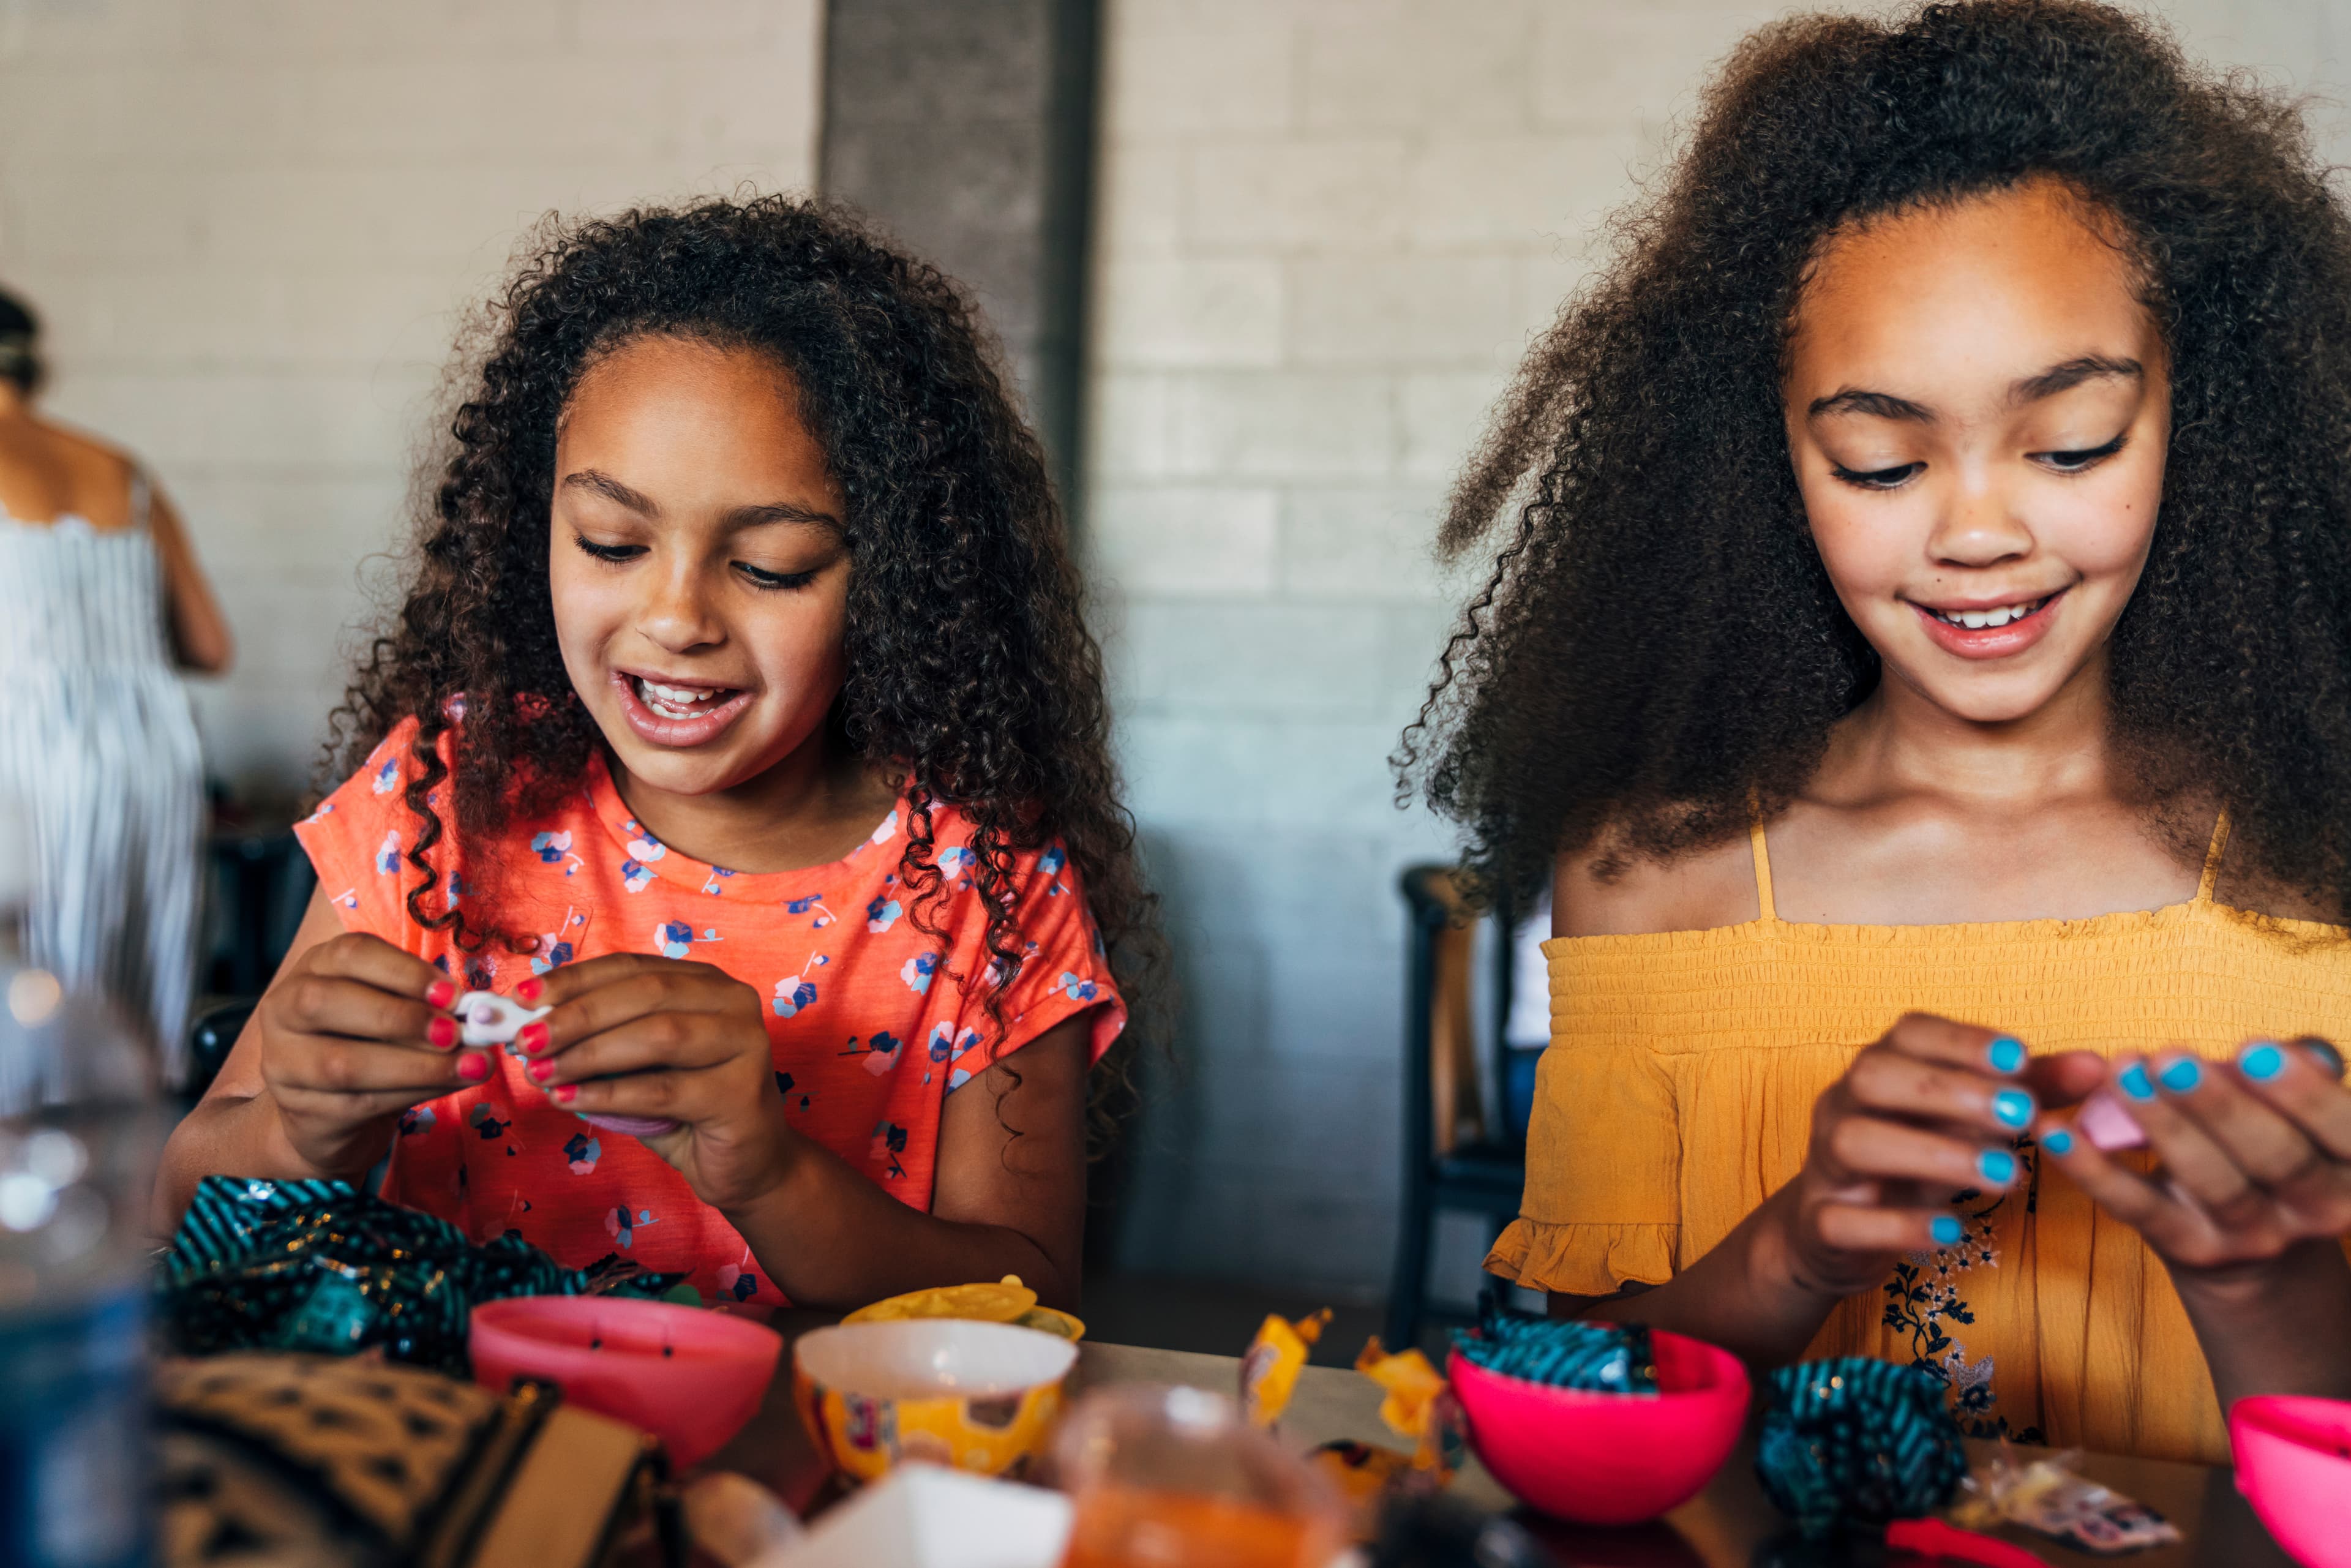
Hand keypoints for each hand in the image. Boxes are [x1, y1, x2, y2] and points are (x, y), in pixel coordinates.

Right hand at [256, 933, 480, 1177]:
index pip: (350, 954)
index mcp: (315, 968)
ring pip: (343, 1063)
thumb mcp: (395, 1012)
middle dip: (401, 1018)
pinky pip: (356, 1103)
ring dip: (416, 1065)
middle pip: (328, 1002)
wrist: (328, 1112)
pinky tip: (448, 1086)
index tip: (453, 994)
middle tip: (456, 1034)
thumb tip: (482, 1013)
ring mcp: (282, 1062)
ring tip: (469, 1066)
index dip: (404, 972)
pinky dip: (411, 1094)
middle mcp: (285, 1008)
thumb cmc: (371, 1045)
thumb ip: (428, 1006)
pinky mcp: (297, 1108)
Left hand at [515, 954, 792, 1210]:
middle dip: (576, 1016)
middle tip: (524, 1040)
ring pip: (658, 1035)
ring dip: (589, 1054)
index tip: (522, 997)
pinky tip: (570, 1101)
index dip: (574, 979)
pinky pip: (663, 1088)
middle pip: (645, 994)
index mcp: (705, 982)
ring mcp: (746, 1043)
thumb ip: (599, 1043)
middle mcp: (733, 1001)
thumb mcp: (637, 1067)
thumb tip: (529, 1030)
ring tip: (540, 1074)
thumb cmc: (685, 1111)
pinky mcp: (742, 1092)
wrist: (746, 1165)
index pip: (631, 967)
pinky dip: (609, 1094)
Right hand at [1771, 1012, 2103, 1297]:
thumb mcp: (1967, 1121)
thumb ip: (2028, 1091)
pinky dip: (1899, 1224)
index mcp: (1880, 1067)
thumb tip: (2097, 1067)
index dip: (1961, 1040)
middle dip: (1947, 1090)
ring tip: (2006, 1176)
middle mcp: (1842, 1104)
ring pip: (1855, 1141)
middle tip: (2021, 1117)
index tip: (2020, 1057)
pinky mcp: (1820, 1221)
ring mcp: (1825, 1162)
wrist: (1834, 1231)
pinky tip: (1953, 1230)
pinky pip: (1844, 1218)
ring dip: (1933, 1153)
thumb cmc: (1912, 1156)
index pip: (1909, 1033)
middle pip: (1872, 1076)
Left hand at [2041, 1039, 2350, 1279]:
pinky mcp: (2190, 1250)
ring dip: (2161, 1124)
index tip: (2251, 1047)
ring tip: (2122, 1071)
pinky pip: (2138, 1207)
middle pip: (2274, 1156)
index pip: (2343, 1130)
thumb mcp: (2300, 1117)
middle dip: (2217, 1104)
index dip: (2302, 1093)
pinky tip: (2053, 1130)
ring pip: (2211, 1182)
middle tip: (2167, 1056)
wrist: (2257, 1252)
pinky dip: (2093, 1168)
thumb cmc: (2273, 1151)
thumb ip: (2304, 1077)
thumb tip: (2305, 1051)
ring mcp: (2253, 1236)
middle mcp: (2317, 1209)